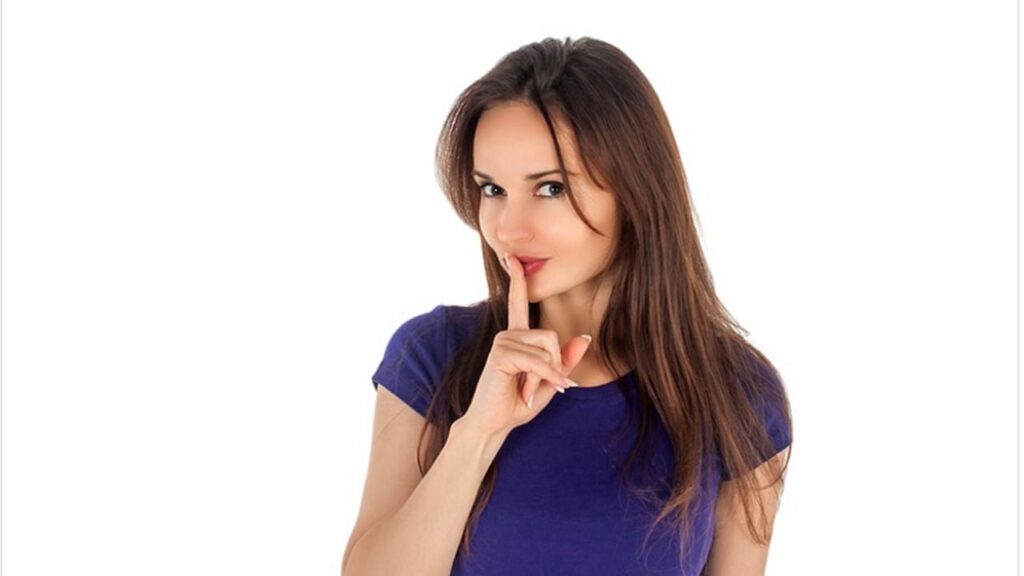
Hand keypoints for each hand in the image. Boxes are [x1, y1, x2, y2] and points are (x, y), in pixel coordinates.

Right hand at [461, 253, 591, 438]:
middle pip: (552, 336)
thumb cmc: (517, 403)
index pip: (518, 302)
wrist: (493, 424)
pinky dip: (545, 377)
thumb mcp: (549, 381)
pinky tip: (531, 393)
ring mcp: (503, 341)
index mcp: (517, 336)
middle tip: (538, 387)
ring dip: (546, 374)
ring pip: (547, 347)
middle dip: (554, 365)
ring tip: (526, 390)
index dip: (517, 279)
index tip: (511, 257)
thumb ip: (564, 360)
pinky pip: (537, 360)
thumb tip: (585, 337)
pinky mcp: (501, 354)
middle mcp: (508, 333)